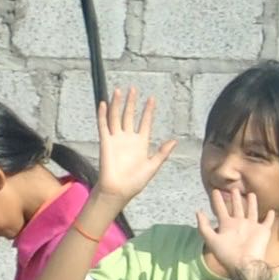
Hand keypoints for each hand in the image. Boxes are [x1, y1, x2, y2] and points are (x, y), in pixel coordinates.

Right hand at [94, 85, 178, 210]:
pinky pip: (103, 125)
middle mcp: (128, 138)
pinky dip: (103, 114)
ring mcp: (116, 139)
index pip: (145, 122)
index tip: (151, 98)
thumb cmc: (135, 182)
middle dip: (131, 102)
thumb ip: (162, 153)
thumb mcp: (153, 166)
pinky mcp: (105, 142)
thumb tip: (174, 141)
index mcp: (140, 143)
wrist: (118, 190)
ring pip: (116, 117)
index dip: (148, 110)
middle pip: (129, 115)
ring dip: (117, 104)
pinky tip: (104, 103)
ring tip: (119, 91)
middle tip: (133, 89)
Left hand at [198, 182, 277, 279]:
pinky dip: (270, 217)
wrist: (244, 264)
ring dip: (252, 203)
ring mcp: (251, 227)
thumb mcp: (211, 240)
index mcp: (227, 226)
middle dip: (235, 199)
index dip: (217, 201)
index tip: (215, 191)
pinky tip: (271, 211)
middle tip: (234, 189)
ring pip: (252, 211)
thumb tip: (198, 211)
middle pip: (237, 208)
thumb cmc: (227, 254)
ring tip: (251, 194)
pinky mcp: (263, 231)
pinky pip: (267, 222)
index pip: (221, 209)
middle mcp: (239, 224)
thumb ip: (204, 226)